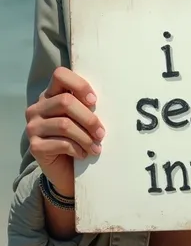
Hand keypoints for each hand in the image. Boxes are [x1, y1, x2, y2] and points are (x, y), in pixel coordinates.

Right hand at [25, 67, 104, 195]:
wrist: (66, 170)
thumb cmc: (78, 138)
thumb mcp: (82, 117)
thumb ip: (86, 104)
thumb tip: (102, 100)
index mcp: (50, 94)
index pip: (60, 75)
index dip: (80, 85)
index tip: (94, 101)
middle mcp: (37, 108)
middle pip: (66, 102)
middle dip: (89, 118)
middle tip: (101, 133)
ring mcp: (33, 127)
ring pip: (64, 124)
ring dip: (86, 137)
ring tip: (96, 147)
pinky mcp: (34, 147)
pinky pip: (61, 143)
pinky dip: (78, 149)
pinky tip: (83, 154)